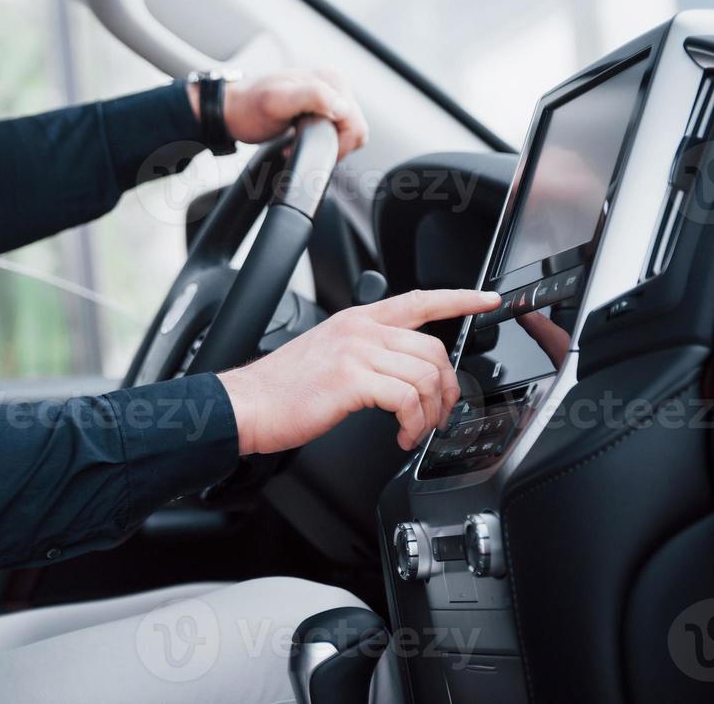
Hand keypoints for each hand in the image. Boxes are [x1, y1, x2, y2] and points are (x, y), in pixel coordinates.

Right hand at [218, 288, 501, 454]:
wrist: (248, 405)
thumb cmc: (283, 389)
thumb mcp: (329, 355)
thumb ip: (366, 351)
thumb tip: (403, 371)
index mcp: (357, 320)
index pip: (419, 300)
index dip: (458, 299)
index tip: (487, 301)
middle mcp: (360, 330)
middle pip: (433, 349)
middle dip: (447, 389)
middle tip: (438, 415)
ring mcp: (356, 352)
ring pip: (425, 376)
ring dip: (429, 414)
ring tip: (414, 431)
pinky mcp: (352, 380)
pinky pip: (407, 400)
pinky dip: (412, 425)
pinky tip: (401, 436)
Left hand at [224, 68, 368, 160]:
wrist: (232, 109)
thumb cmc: (248, 108)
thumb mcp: (276, 103)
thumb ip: (311, 98)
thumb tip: (342, 107)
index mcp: (330, 80)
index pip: (355, 124)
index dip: (334, 144)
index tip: (303, 144)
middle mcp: (334, 83)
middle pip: (355, 129)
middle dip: (331, 144)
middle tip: (298, 143)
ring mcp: (330, 93)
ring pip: (349, 131)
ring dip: (326, 142)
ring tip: (298, 139)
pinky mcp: (323, 104)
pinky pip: (338, 129)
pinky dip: (323, 138)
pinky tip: (301, 136)